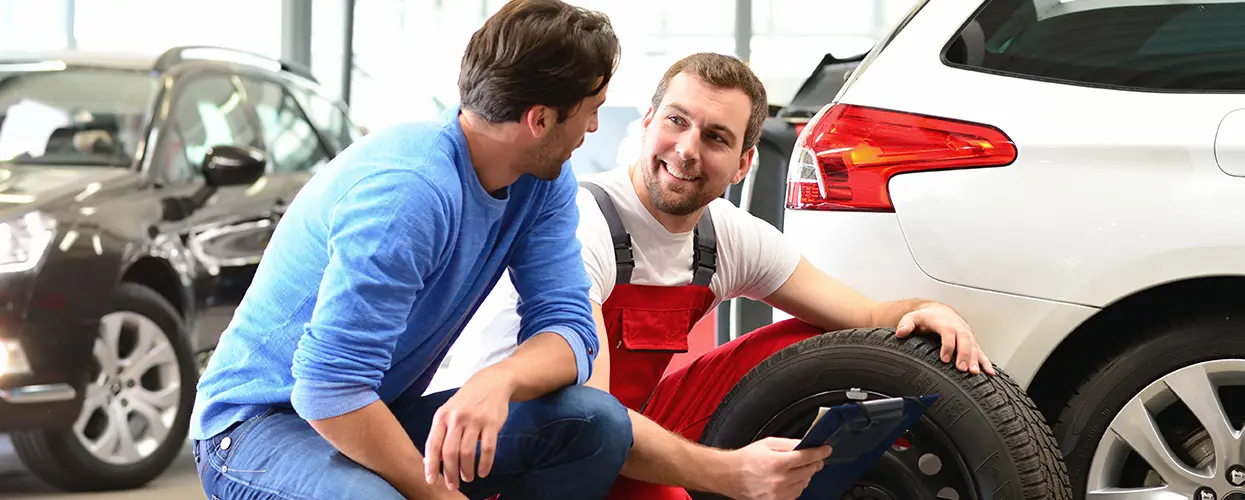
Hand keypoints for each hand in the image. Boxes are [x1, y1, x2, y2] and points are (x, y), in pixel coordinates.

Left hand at [423, 367, 513, 491]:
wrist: (492, 382)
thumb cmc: (466, 401)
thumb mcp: (448, 412)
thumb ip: (439, 435)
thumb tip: (428, 461)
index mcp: (442, 416)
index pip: (433, 445)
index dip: (431, 465)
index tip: (431, 480)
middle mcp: (457, 418)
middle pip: (450, 452)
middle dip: (450, 473)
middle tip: (453, 485)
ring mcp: (475, 420)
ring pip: (467, 452)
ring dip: (467, 470)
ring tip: (468, 478)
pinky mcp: (492, 423)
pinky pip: (488, 448)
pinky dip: (485, 464)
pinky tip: (483, 472)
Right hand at [725, 437, 830, 499]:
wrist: (730, 475)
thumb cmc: (746, 459)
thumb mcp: (767, 443)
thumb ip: (788, 443)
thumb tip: (805, 444)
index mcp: (777, 462)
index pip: (807, 457)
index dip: (820, 452)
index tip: (826, 449)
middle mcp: (779, 480)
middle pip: (809, 471)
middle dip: (815, 463)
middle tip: (815, 458)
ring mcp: (778, 493)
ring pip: (804, 483)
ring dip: (806, 475)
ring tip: (799, 468)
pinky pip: (796, 494)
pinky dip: (798, 486)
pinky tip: (791, 479)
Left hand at [894, 302, 995, 375]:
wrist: (938, 311)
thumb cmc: (926, 317)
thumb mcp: (913, 317)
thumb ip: (906, 324)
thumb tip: (900, 332)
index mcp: (944, 322)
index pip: (948, 332)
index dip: (948, 345)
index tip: (945, 358)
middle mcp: (958, 327)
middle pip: (965, 339)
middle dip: (964, 354)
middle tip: (961, 369)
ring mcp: (966, 335)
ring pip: (974, 346)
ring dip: (975, 359)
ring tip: (974, 373)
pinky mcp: (971, 342)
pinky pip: (980, 351)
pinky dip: (986, 362)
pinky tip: (989, 372)